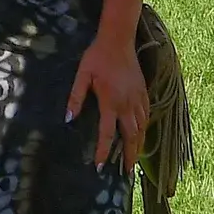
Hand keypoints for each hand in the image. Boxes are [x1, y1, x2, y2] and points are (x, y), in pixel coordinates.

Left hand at [66, 33, 147, 171]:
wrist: (118, 40)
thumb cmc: (97, 57)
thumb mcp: (82, 76)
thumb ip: (75, 98)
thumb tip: (67, 119)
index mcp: (110, 102)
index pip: (107, 133)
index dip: (103, 151)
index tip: (100, 167)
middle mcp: (127, 104)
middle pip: (131, 137)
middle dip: (128, 156)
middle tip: (126, 173)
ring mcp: (138, 99)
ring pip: (141, 129)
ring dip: (138, 146)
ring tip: (133, 160)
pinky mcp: (144, 92)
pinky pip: (146, 117)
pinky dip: (144, 130)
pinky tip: (141, 136)